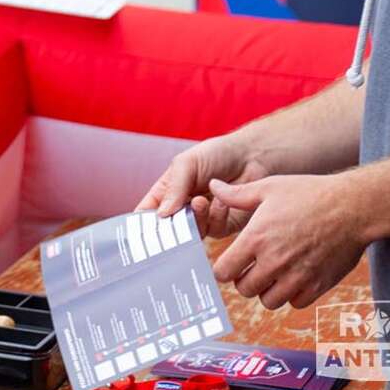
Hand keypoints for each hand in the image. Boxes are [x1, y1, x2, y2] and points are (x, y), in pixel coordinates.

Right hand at [136, 135, 269, 237]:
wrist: (251, 157)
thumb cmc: (214, 155)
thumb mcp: (186, 164)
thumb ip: (174, 188)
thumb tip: (162, 216)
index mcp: (165, 194)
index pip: (146, 216)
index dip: (140, 227)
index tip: (139, 235)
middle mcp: (181, 210)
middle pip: (167, 231)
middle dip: (170, 230)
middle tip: (175, 223)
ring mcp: (201, 220)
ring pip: (191, 234)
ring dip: (195, 219)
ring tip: (201, 201)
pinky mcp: (222, 226)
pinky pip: (214, 231)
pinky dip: (216, 216)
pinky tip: (221, 201)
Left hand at [208, 173, 369, 309]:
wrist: (353, 207)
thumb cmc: (309, 193)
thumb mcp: (268, 187)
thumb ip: (236, 194)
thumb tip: (212, 187)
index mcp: (256, 238)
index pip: (224, 271)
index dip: (223, 268)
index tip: (230, 262)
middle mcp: (274, 261)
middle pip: (243, 289)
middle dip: (243, 279)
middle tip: (251, 266)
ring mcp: (297, 276)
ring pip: (268, 301)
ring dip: (266, 290)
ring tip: (272, 272)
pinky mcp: (318, 285)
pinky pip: (295, 303)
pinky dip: (291, 295)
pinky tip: (293, 277)